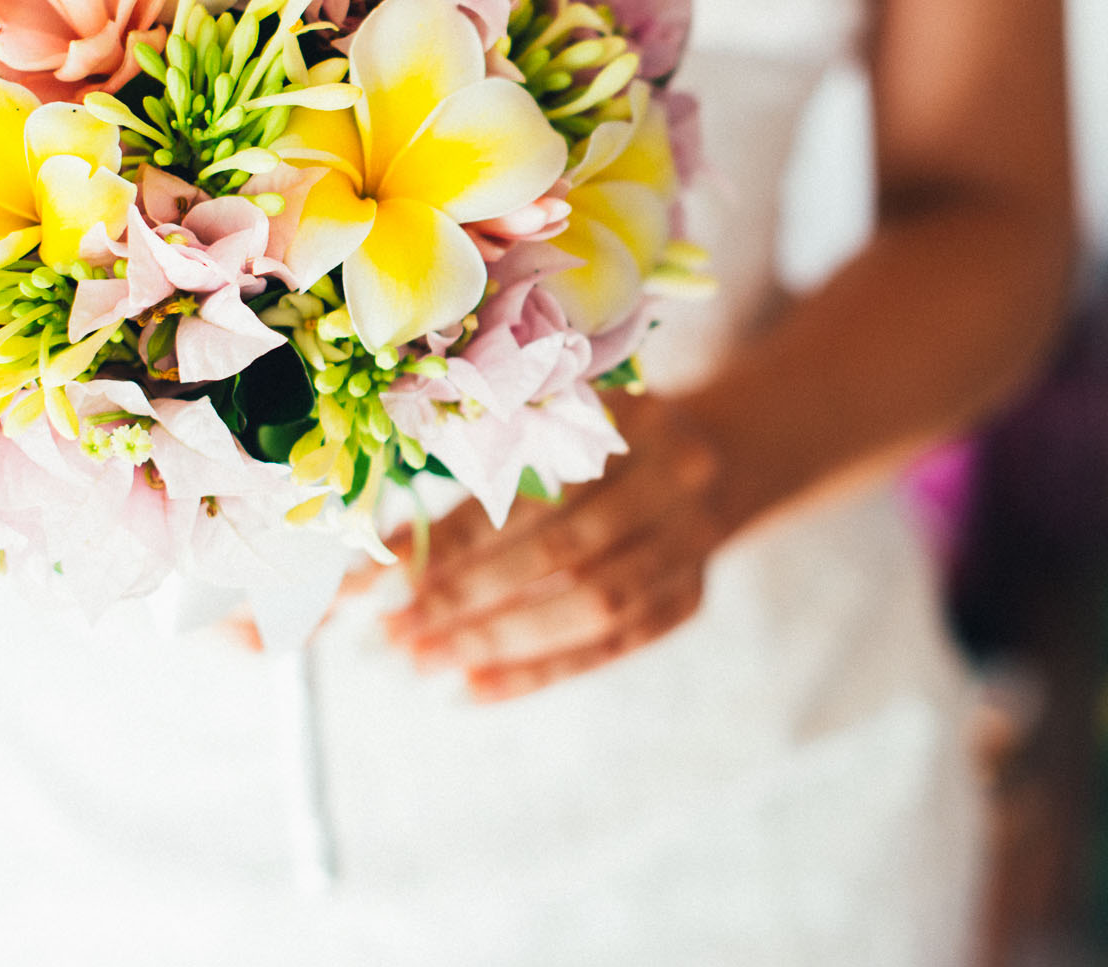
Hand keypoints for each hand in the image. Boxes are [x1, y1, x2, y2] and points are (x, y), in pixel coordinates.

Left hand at [372, 396, 731, 701]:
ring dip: (497, 641)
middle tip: (387, 635)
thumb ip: (495, 464)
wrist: (731, 447)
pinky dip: (540, 671)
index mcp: (630, 421)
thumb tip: (387, 545)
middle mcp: (669, 479)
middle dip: (464, 598)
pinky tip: (472, 688)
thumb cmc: (614, 433)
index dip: (449, 539)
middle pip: (561, 553)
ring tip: (418, 662)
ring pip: (591, 606)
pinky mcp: (689, 597)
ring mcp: (688, 543)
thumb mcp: (568, 418)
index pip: (526, 491)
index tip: (376, 580)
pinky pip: (613, 645)